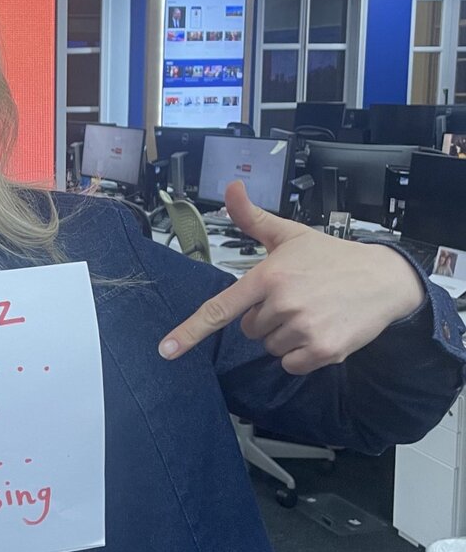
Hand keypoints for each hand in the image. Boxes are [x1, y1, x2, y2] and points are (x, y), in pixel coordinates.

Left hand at [158, 181, 425, 374]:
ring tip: (312, 311)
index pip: (220, 309)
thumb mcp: (290, 235)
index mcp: (268, 277)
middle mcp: (282, 304)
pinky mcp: (323, 351)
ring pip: (270, 347)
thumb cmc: (331, 258)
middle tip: (296, 299)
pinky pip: (291, 364)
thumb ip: (252, 218)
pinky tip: (321, 330)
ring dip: (285, 335)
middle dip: (266, 318)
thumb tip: (231, 187)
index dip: (190, 332)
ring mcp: (304, 329)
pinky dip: (302, 355)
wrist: (385, 280)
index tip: (167, 350)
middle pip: (248, 329)